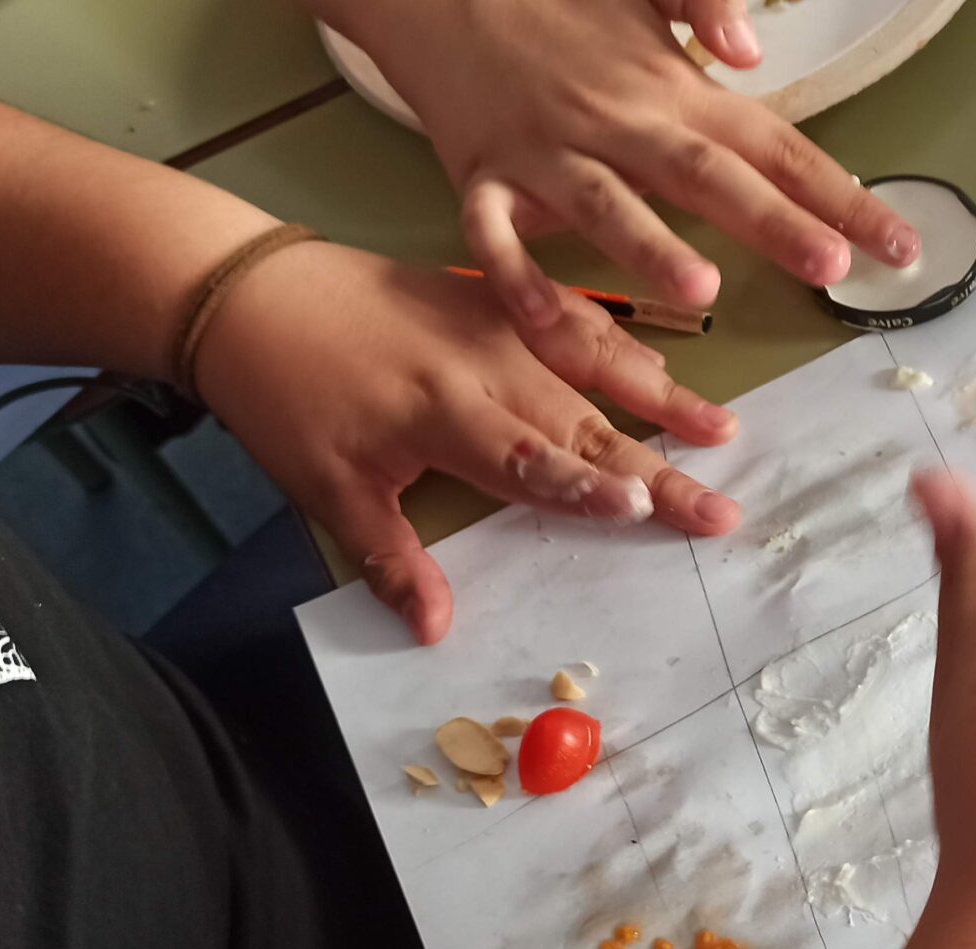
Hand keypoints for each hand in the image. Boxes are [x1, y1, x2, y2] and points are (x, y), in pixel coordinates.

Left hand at [192, 242, 742, 643]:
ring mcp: (496, 324)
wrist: (253, 291)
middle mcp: (485, 366)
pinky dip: (622, 347)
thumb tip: (435, 629)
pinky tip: (662, 367)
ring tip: (723, 429)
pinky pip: (572, 322)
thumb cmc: (285, 398)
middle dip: (658, 466)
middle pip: (583, 424)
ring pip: (593, 366)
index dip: (587, 486)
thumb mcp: (326, 487)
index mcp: (442, 416)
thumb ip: (390, 556)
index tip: (644, 507)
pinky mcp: (493, 294)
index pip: (530, 459)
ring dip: (661, 401)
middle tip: (720, 506)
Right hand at [314, 0, 918, 326]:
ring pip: (603, 205)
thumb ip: (705, 5)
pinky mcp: (482, 178)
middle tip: (829, 263)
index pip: (774, 145)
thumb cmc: (561, 5)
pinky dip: (516, 281)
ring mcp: (547, 154)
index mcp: (673, 90)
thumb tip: (751, 52)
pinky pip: (494, 239)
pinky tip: (547, 322)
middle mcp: (618, 122)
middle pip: (704, 175)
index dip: (841, 195)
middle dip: (770, 221)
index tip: (899, 245)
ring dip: (649, 247)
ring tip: (700, 286)